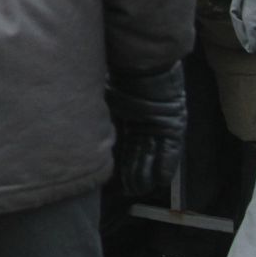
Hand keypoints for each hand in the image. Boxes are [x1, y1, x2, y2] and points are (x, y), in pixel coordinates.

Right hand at [108, 65, 185, 196]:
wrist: (141, 65)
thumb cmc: (119, 78)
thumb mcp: (104, 100)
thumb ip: (98, 118)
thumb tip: (81, 133)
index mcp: (127, 114)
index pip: (123, 144)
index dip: (118, 162)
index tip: (112, 179)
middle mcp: (145, 122)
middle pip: (137, 153)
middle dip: (132, 173)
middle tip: (126, 191)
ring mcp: (160, 125)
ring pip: (152, 155)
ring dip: (146, 174)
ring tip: (138, 190)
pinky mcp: (174, 126)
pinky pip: (170, 150)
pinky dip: (165, 165)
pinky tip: (159, 181)